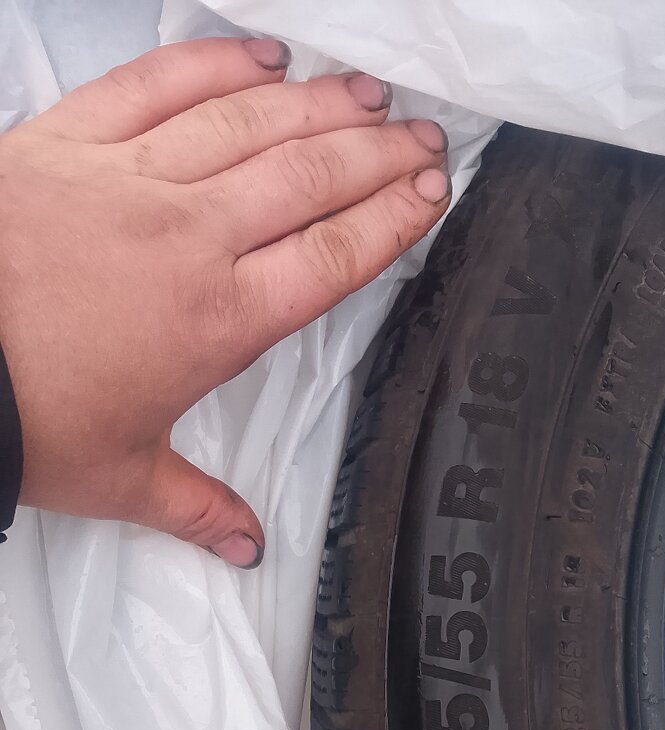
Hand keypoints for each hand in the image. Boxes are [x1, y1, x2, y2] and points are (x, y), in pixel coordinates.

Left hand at [0, 37, 449, 565]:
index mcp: (218, 320)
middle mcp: (189, 239)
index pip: (333, 257)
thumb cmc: (23, 416)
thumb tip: (245, 545)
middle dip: (380, 154)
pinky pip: (157, 84)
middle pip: (311, 180)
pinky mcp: (71, 143)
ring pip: (251, 124)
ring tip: (368, 94)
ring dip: (319, 104)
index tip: (431, 197)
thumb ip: (197, 507)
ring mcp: (132, 181)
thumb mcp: (120, 479)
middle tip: (425, 139)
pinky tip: (259, 56)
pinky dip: (214, 64)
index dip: (393, 221)